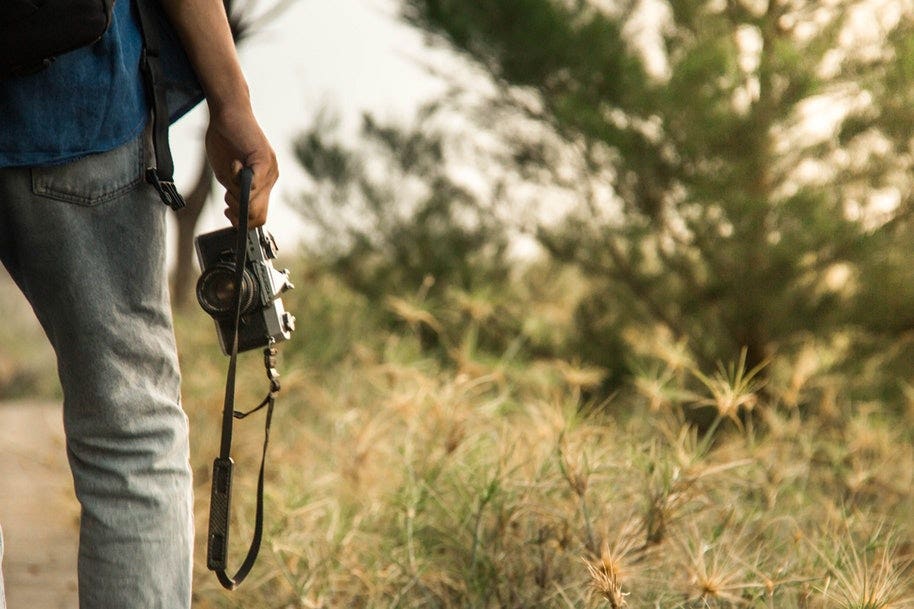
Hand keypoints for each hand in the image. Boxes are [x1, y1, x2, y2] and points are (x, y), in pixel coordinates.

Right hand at [205, 107, 277, 227]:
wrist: (229, 113)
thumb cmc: (225, 142)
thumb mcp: (228, 176)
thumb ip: (234, 193)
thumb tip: (237, 215)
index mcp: (262, 185)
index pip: (259, 217)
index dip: (243, 222)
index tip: (229, 214)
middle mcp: (270, 180)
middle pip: (258, 215)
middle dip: (238, 212)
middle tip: (227, 198)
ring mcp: (270, 170)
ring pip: (254, 201)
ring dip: (236, 194)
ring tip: (230, 175)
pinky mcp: (265, 159)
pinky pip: (254, 182)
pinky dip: (238, 177)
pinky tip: (233, 164)